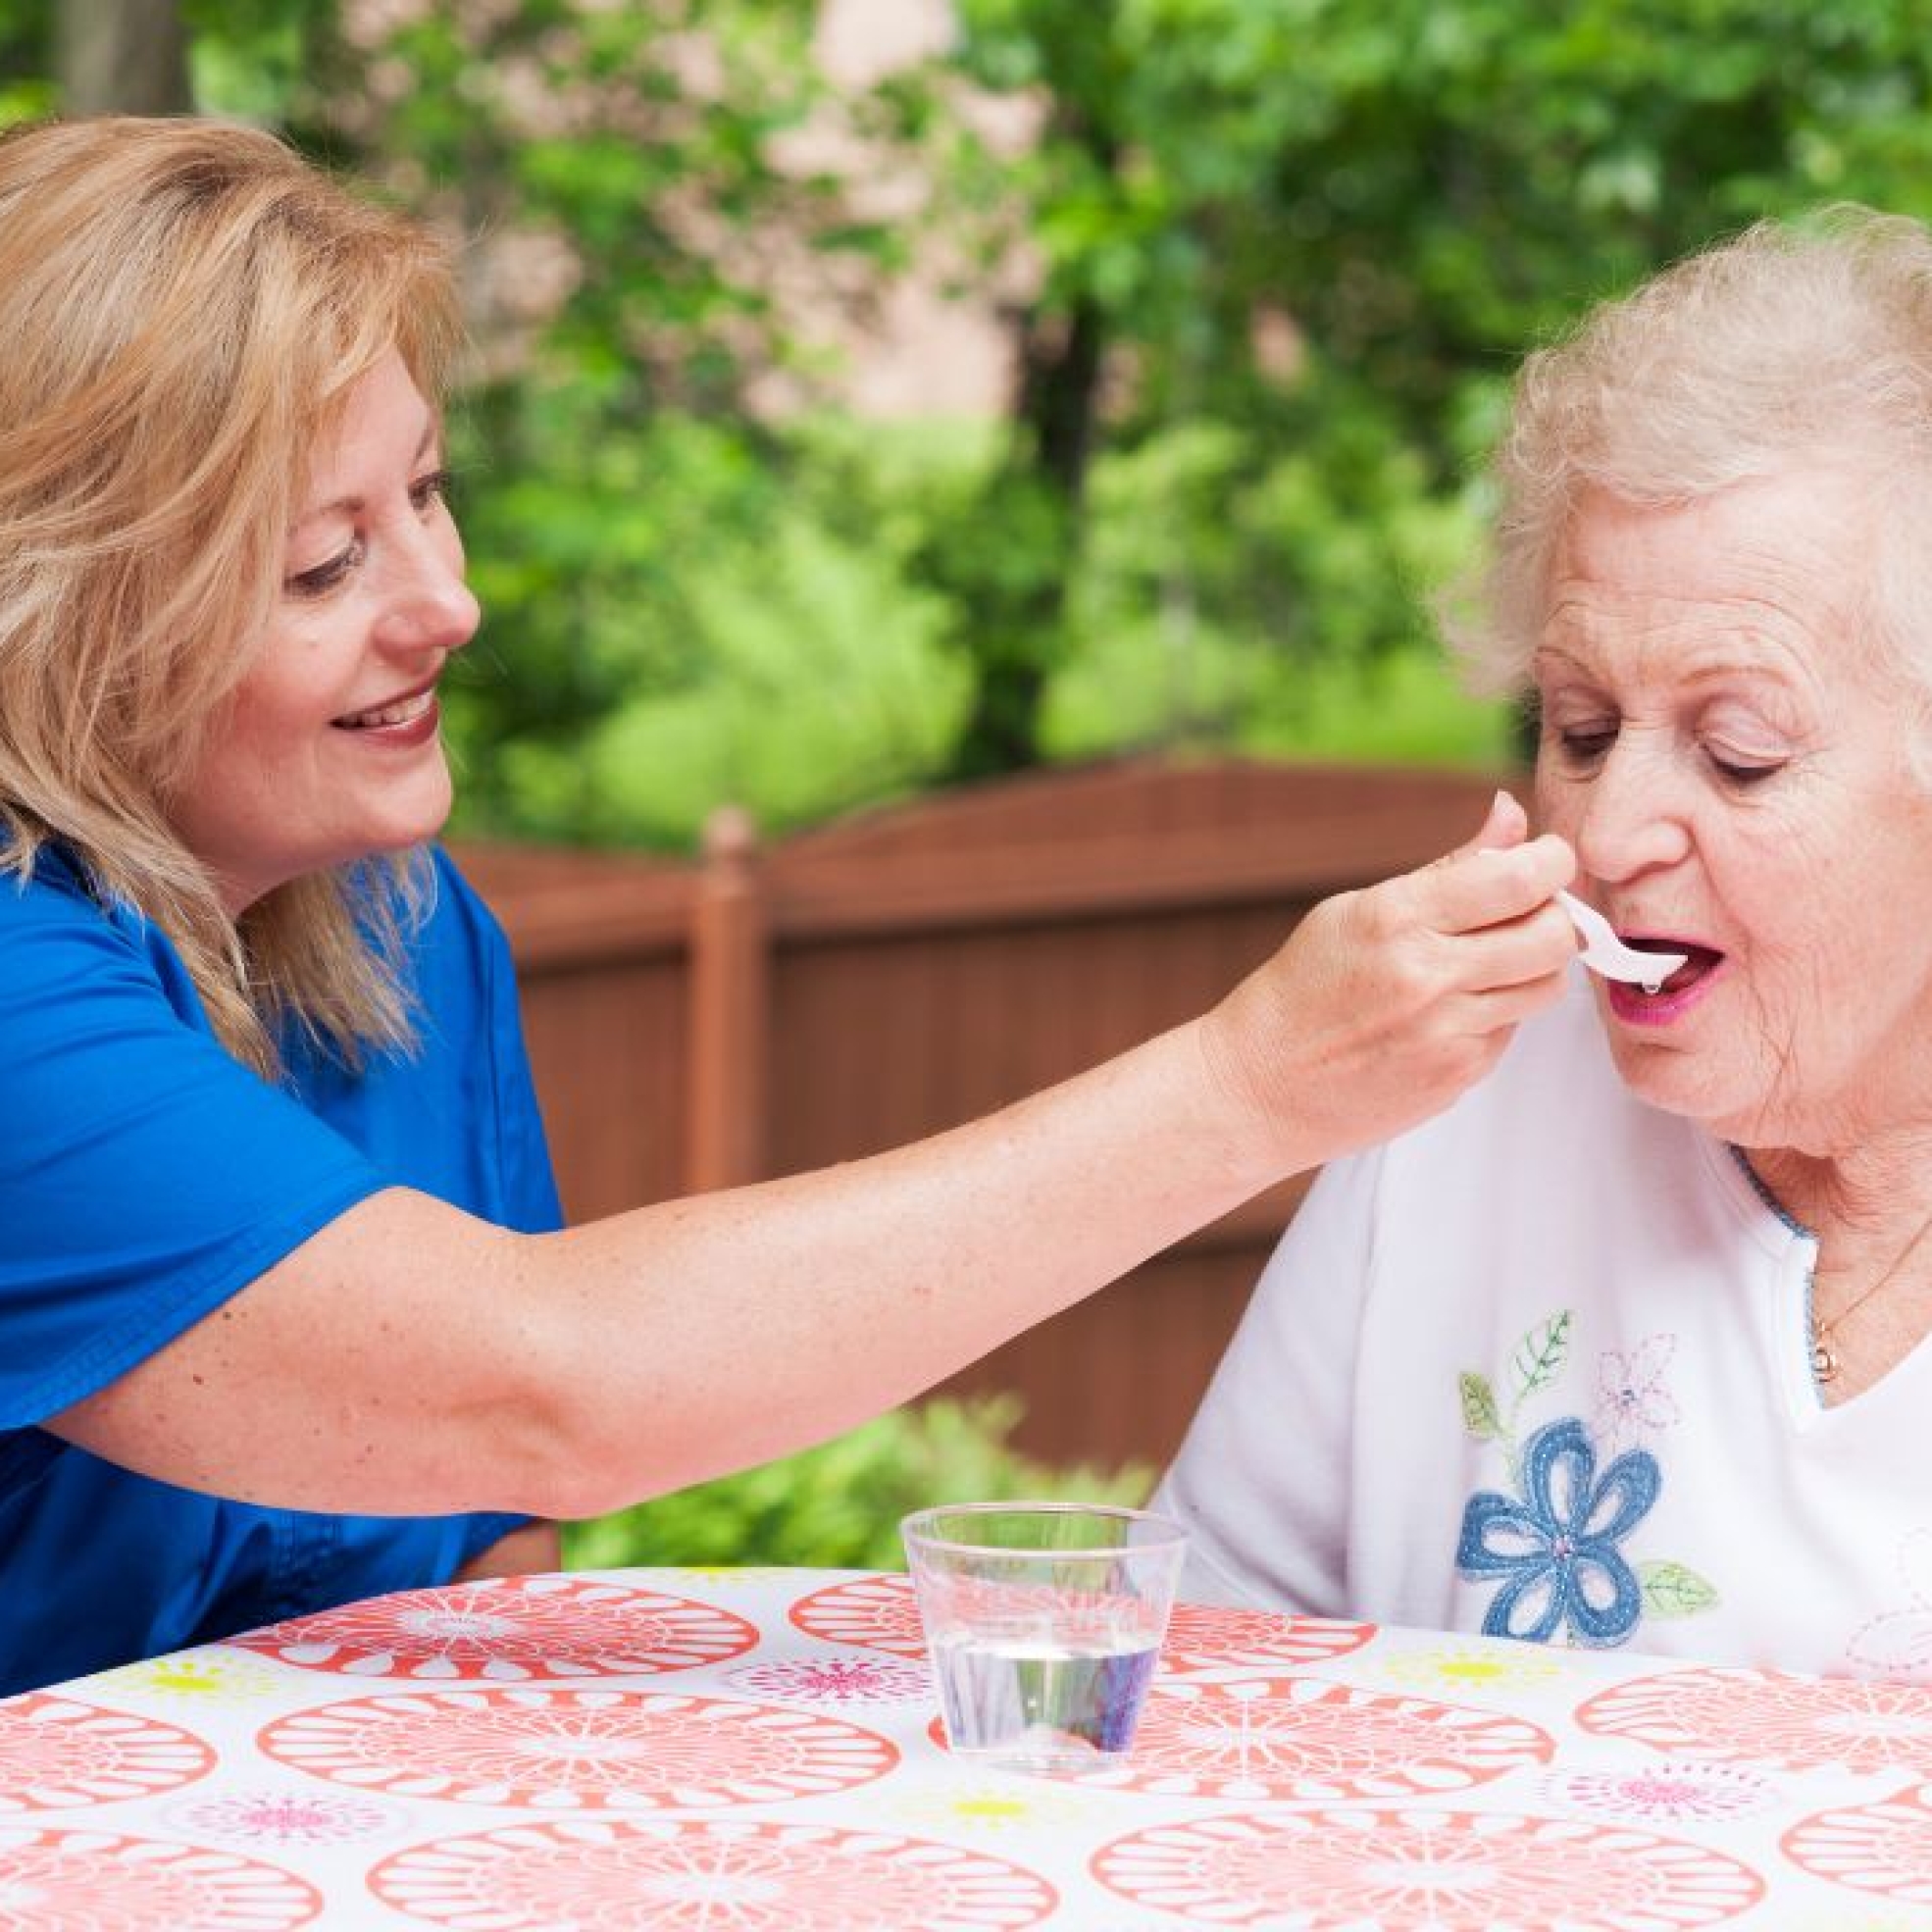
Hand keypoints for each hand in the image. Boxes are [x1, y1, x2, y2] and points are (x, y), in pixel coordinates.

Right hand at [1199, 790, 1576, 1170]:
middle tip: (1531, 911)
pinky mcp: (1458, 1075)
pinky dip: (1496, 1013)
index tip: (1549, 858)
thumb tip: (1511, 814)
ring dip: (1533, 967)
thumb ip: (1448, 869)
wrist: (1260, 1087)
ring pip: (1547, 985)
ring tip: (1488, 962)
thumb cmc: (1301, 991)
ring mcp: (1447, 1032)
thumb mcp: (1357, 911)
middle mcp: (1428, 975)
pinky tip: (1449, 1012)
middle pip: (1554, 934)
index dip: (1552, 861)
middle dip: (1557, 914)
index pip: (1518, 879)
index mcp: (1397, 919)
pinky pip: (1512, 1030)